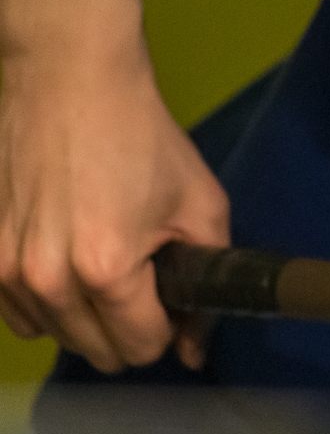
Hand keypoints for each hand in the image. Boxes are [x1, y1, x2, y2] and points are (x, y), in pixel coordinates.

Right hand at [0, 50, 228, 371]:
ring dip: (85, 320)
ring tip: (105, 269)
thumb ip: (206, 284)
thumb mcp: (200, 205)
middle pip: (95, 351)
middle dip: (129, 330)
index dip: (169, 331)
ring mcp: (3, 269)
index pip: (139, 348)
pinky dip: (46, 305)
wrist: (69, 82)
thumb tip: (196, 351)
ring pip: (52, 335)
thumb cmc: (143, 138)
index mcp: (105, 270)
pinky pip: (16, 314)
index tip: (174, 302)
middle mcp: (46, 279)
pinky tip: (67, 268)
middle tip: (146, 285)